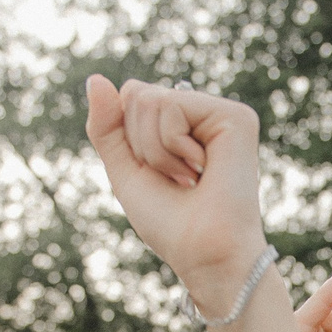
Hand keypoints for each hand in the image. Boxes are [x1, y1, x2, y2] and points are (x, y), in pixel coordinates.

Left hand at [84, 77, 266, 308]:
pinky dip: (171, 146)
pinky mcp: (236, 116)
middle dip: (140, 143)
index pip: (130, 97)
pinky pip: (172, 105)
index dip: (127, 139)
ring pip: (151, 99)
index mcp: (181, 126)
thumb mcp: (125, 170)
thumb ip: (106, 125)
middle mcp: (203, 114)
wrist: (203, 253)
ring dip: (156, 151)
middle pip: (137, 93)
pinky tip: (201, 169)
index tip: (157, 175)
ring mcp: (221, 113)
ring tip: (188, 178)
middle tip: (175, 178)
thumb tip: (96, 78)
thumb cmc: (169, 221)